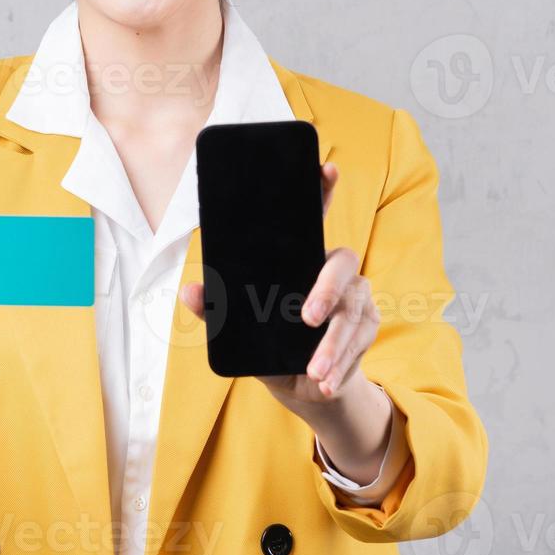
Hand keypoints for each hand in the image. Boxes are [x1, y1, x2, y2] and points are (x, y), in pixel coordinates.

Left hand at [180, 163, 381, 412]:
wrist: (304, 387)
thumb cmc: (271, 344)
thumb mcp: (241, 329)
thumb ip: (216, 311)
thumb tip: (188, 292)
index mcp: (303, 260)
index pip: (315, 217)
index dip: (322, 190)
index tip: (326, 168)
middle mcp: (334, 272)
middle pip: (343, 264)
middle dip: (327, 288)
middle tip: (308, 316)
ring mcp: (356, 299)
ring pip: (352, 311)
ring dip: (333, 344)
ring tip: (314, 368)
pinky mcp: (367, 327)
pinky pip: (359, 341)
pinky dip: (341, 363)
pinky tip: (324, 381)